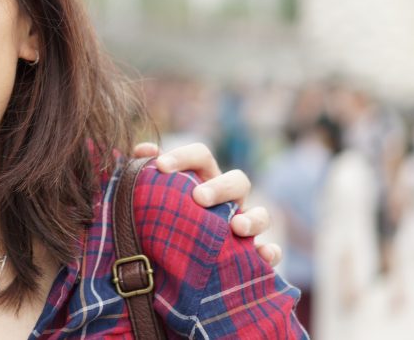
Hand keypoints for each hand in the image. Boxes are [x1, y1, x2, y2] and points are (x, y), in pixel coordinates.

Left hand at [133, 141, 282, 266]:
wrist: (177, 263)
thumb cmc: (165, 219)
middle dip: (220, 187)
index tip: (160, 167)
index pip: (201, 155)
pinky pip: (270, 251)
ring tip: (236, 227)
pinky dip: (270, 252)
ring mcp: (244, 225)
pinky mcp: (252, 253)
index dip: (183, 156)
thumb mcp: (154, 196)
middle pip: (237, 180)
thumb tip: (142, 149)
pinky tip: (261, 255)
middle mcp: (228, 199)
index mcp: (203, 178)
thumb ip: (145, 171)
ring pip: (261, 214)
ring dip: (253, 219)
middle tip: (198, 198)